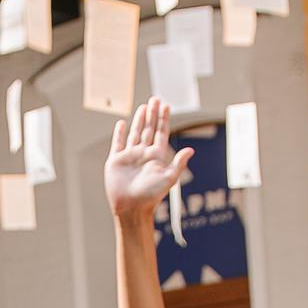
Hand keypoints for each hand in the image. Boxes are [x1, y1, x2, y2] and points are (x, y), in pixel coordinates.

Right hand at [104, 98, 192, 223]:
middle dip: (152, 114)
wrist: (131, 208)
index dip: (163, 119)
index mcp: (156, 156)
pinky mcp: (116, 161)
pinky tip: (122, 123)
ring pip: (135, 133)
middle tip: (155, 99)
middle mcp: (144, 154)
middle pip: (149, 129)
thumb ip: (179, 163)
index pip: (161, 133)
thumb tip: (191, 150)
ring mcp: (129, 156)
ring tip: (143, 107)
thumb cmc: (151, 196)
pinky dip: (120, 133)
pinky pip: (117, 143)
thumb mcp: (169, 178)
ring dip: (139, 120)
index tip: (166, 106)